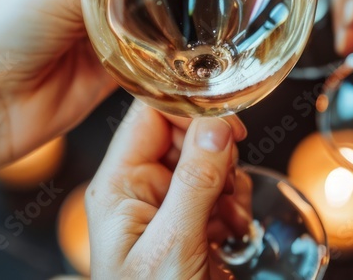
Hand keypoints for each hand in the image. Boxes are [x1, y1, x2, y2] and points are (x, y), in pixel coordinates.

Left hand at [86, 100, 247, 279]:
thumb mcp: (173, 244)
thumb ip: (195, 182)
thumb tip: (216, 125)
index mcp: (118, 186)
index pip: (149, 116)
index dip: (189, 109)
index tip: (227, 122)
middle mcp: (138, 190)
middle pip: (184, 135)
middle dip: (216, 152)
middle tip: (228, 179)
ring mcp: (165, 207)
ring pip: (207, 161)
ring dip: (229, 182)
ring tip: (230, 215)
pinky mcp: (189, 224)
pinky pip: (218, 191)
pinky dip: (234, 204)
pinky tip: (232, 228)